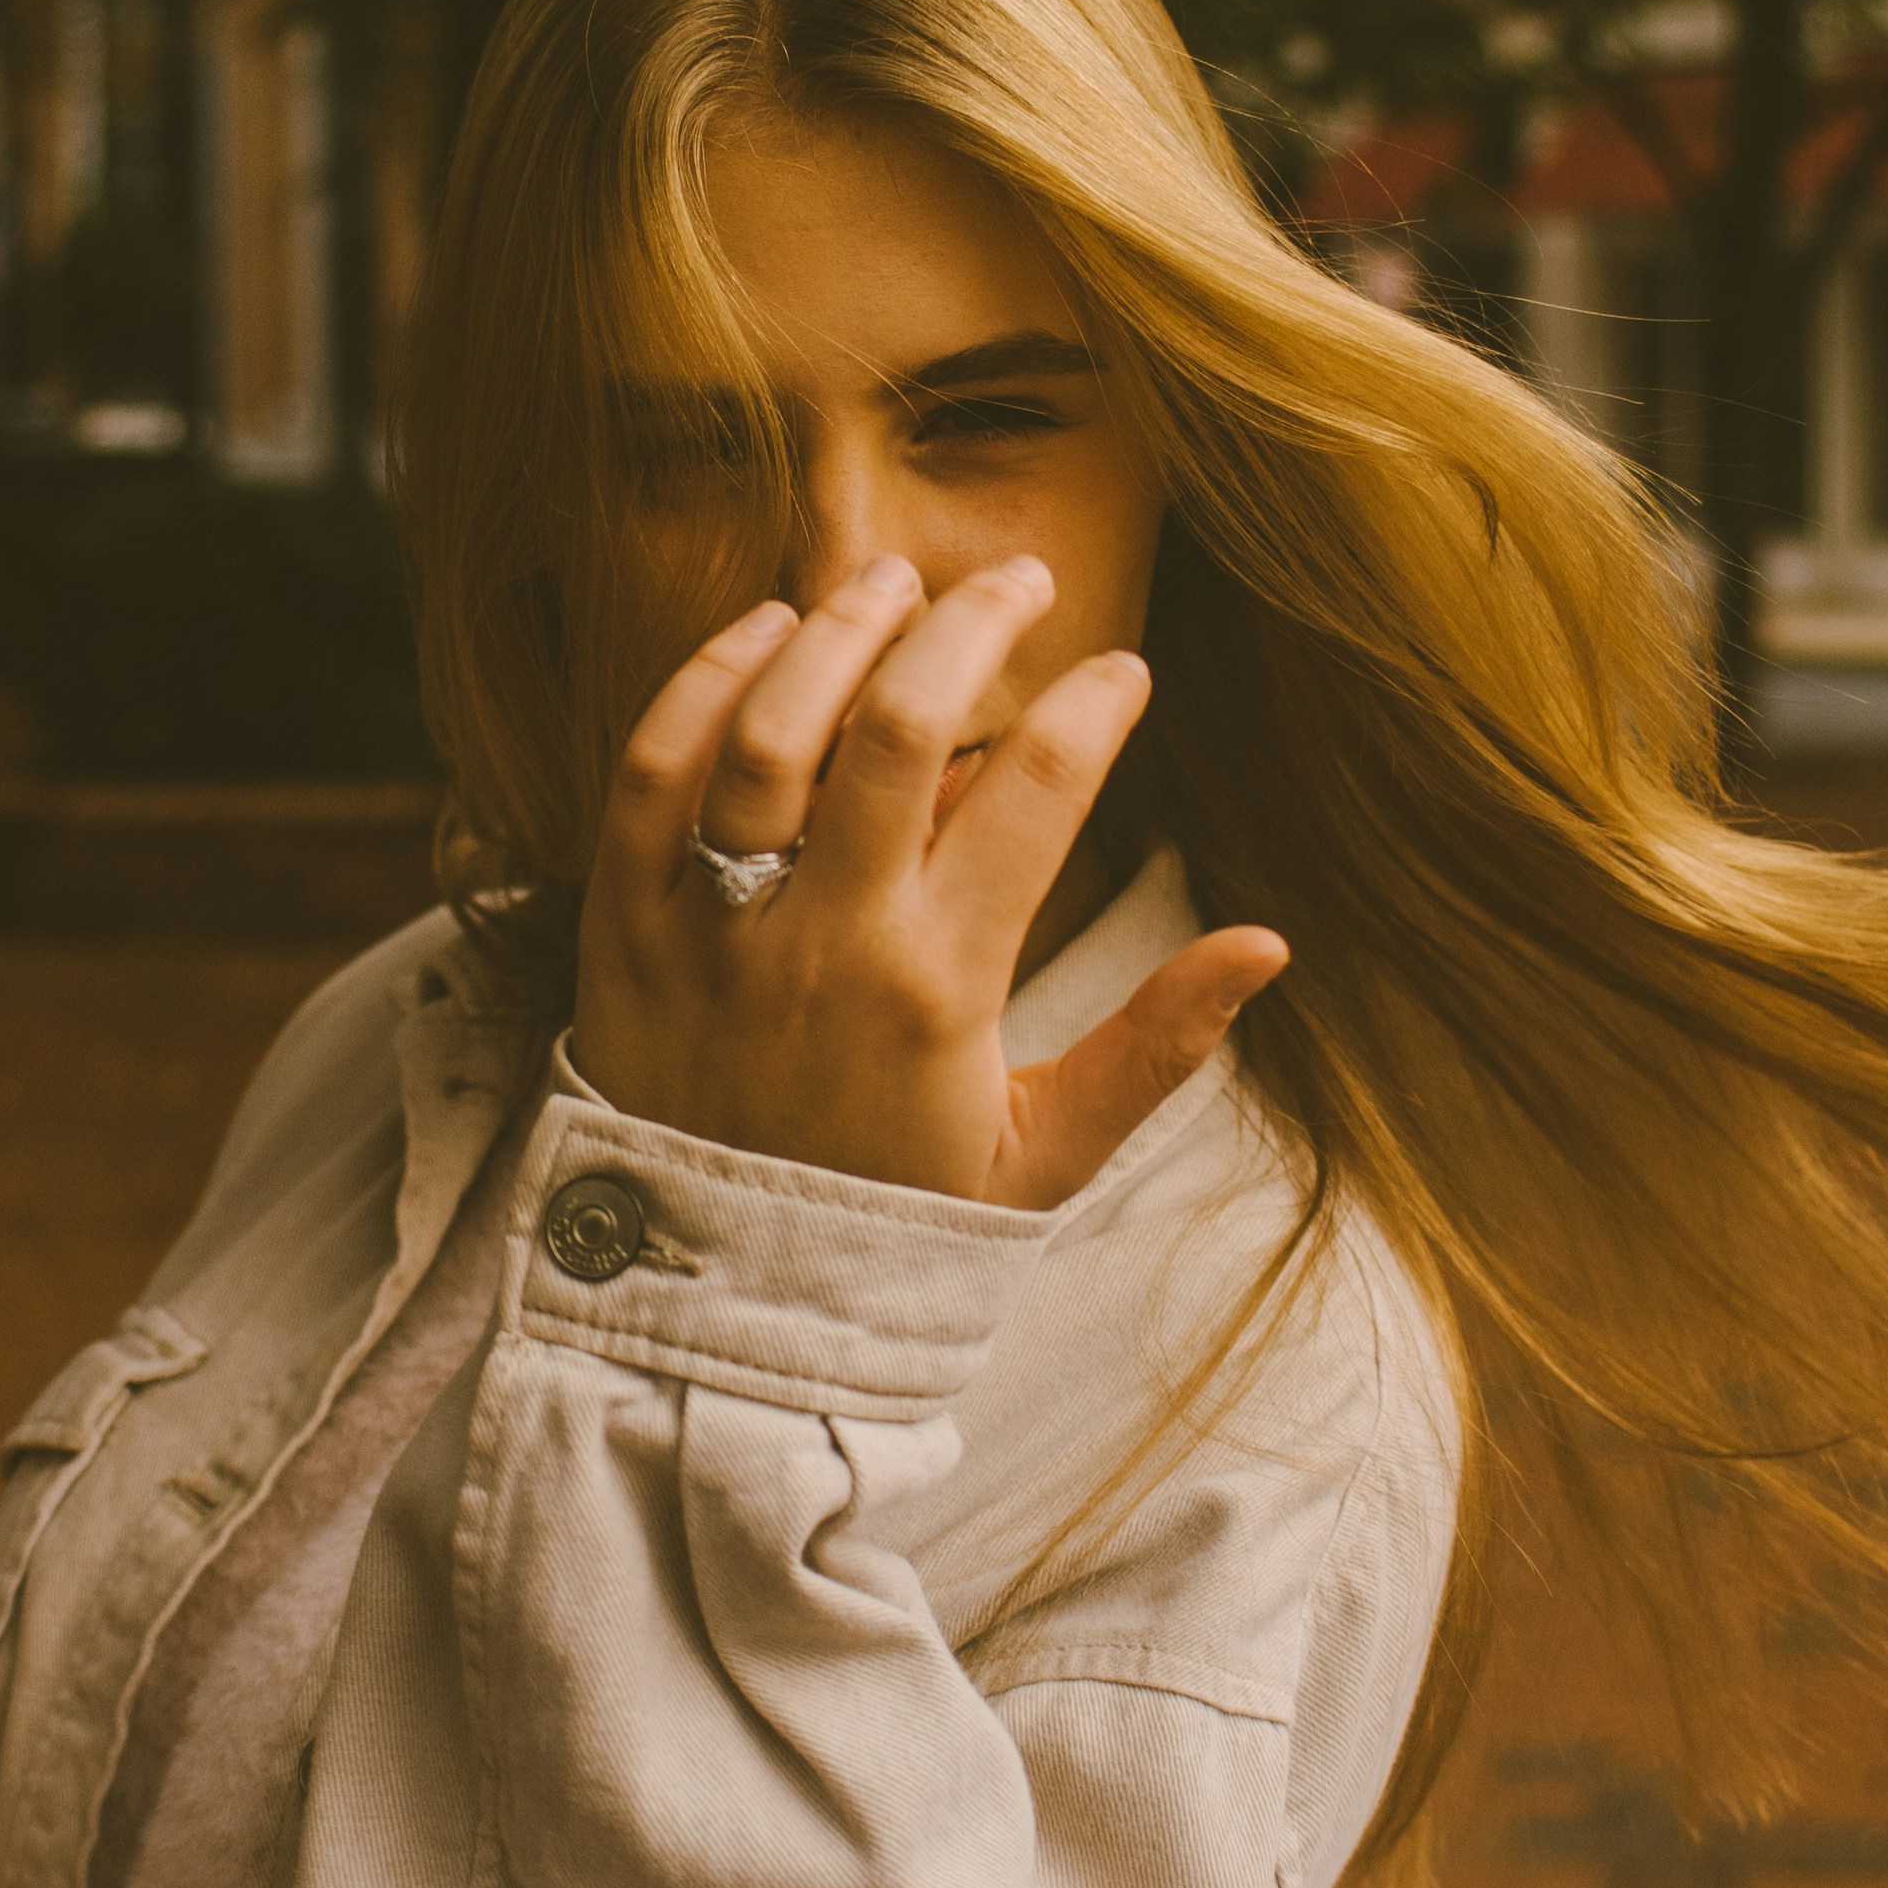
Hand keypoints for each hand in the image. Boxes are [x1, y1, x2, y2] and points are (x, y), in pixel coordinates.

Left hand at [571, 555, 1289, 1205]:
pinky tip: (764, 634)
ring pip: (772, 731)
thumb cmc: (888, 1225)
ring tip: (892, 582)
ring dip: (839, 632)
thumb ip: (1154, 1049)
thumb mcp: (1040, 1159)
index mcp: (940, 989)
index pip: (1039, 795)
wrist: (709, 1306)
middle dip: (973, 626)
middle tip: (1016, 581)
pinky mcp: (617, 927)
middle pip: (905, 727)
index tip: (1121, 671)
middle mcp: (825, 943)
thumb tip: (1269, 943)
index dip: (1093, 708)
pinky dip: (703, 685)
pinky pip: (647, 774)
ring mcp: (711, 928)